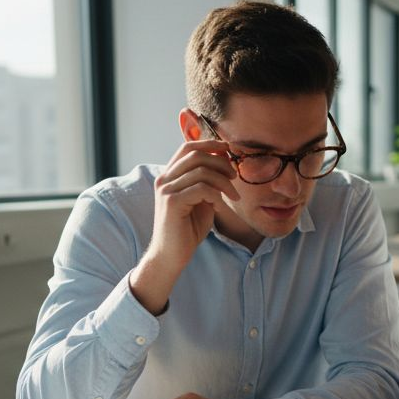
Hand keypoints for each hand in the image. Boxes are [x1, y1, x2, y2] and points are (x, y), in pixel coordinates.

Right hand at [130, 141, 241, 312]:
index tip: (228, 149)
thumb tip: (224, 165)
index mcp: (169, 176)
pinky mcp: (172, 202)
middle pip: (195, 155)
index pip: (187, 147)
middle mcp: (164, 179)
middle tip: (235, 176)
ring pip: (202, 171)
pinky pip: (202, 189)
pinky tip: (222, 206)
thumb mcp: (201, 201)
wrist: (172, 255)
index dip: (209, 143)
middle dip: (220, 162)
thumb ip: (208, 183)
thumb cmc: (188, 229)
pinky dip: (217, 195)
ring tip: (233, 195)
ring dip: (223, 182)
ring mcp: (166, 190)